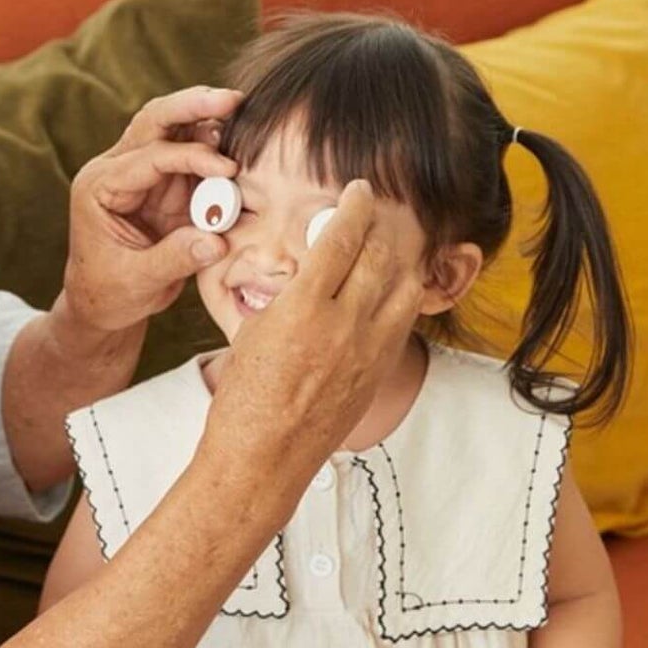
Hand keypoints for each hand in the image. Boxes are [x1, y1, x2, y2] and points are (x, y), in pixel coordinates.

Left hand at [62, 86, 242, 332]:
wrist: (102, 305)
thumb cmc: (110, 293)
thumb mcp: (139, 281)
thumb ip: (176, 258)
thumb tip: (217, 242)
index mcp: (100, 186)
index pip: (150, 157)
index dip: (192, 158)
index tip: (229, 172)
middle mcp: (117, 169)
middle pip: (155, 120)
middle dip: (193, 105)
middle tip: (234, 99)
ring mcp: (143, 173)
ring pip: (175, 128)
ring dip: (209, 121)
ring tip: (245, 118)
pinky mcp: (166, 184)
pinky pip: (193, 155)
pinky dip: (217, 150)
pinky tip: (242, 146)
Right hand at [199, 182, 425, 501]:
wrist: (261, 458)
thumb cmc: (243, 399)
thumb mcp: (254, 332)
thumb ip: (288, 298)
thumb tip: (308, 275)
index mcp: (303, 309)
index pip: (341, 238)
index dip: (354, 206)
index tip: (358, 190)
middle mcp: (343, 325)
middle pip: (378, 254)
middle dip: (377, 224)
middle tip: (373, 210)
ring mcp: (368, 350)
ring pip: (403, 284)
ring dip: (396, 257)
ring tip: (387, 245)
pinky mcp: (378, 372)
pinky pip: (403, 319)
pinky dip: (400, 294)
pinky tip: (391, 288)